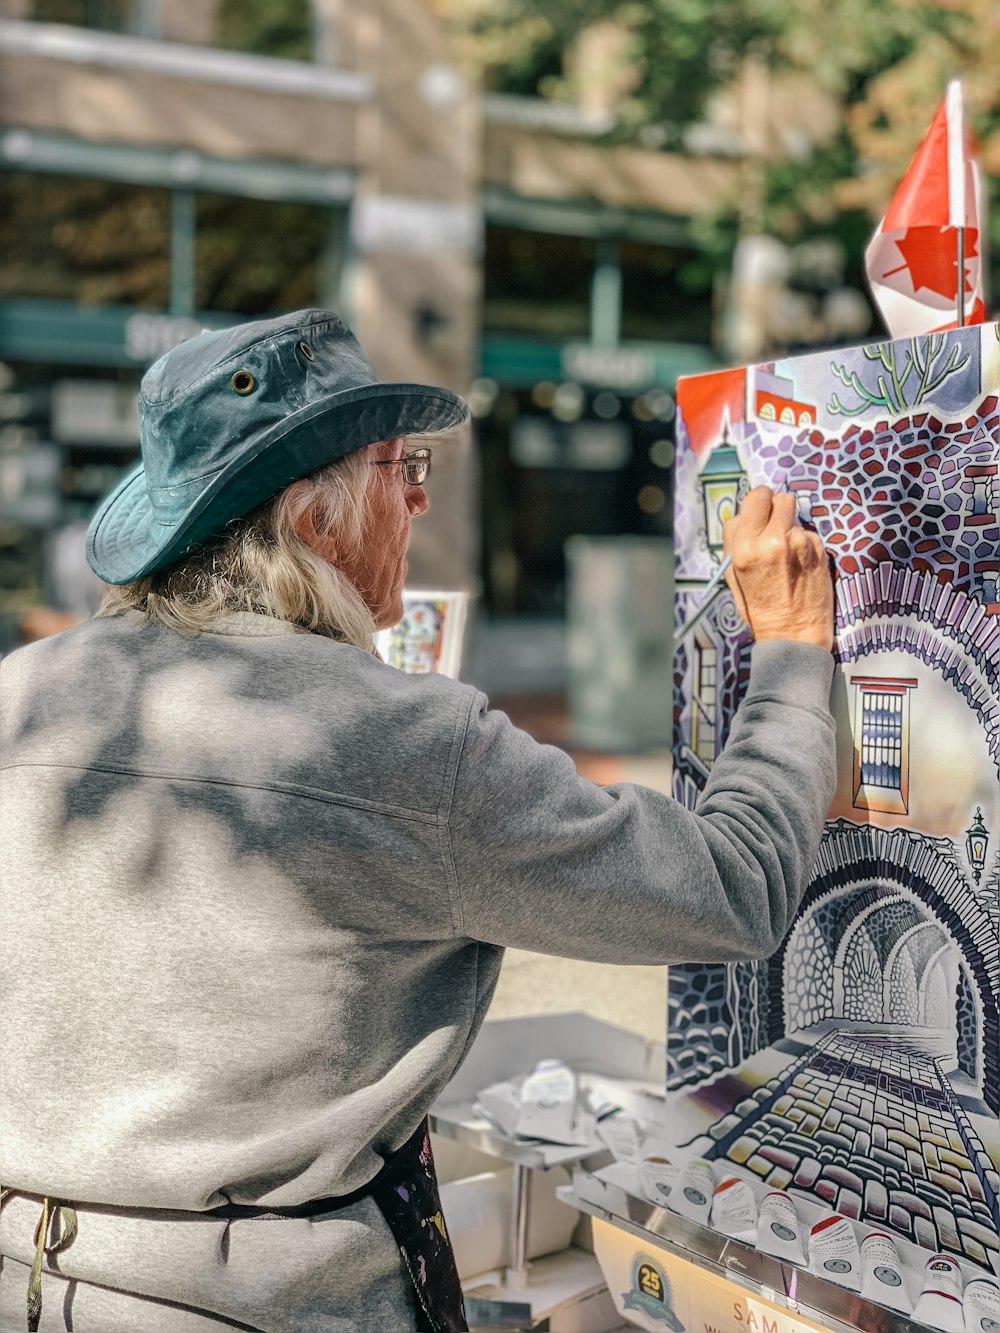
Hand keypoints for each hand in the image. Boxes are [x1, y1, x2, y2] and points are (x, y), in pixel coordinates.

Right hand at [722, 487, 833, 650]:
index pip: (754, 499)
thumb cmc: (760, 610)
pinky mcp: (820, 549)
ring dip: (790, 525)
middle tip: (775, 523)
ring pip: (795, 514)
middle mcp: (772, 540)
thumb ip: (736, 544)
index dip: (757, 506)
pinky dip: (804, 543)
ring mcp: (799, 543)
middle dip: (775, 506)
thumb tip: (743, 518)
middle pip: (777, 497)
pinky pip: (809, 533)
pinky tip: (800, 564)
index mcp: (745, 548)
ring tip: (787, 551)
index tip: (759, 514)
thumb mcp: (734, 577)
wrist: (793, 635)